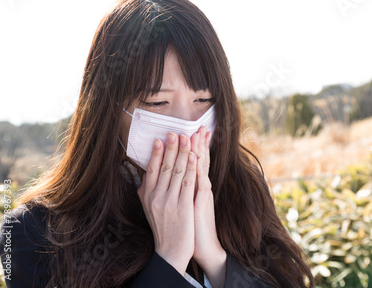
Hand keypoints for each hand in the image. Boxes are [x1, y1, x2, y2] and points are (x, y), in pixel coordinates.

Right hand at [137, 133, 196, 275]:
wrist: (170, 251)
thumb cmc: (162, 228)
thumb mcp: (148, 209)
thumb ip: (146, 191)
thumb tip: (145, 173)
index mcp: (147, 196)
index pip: (151, 170)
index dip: (156, 153)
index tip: (160, 138)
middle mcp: (156, 197)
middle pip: (164, 167)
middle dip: (171, 148)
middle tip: (175, 132)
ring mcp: (169, 202)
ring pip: (176, 172)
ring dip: (183, 153)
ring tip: (187, 138)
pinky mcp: (183, 207)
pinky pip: (187, 183)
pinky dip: (191, 168)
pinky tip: (195, 157)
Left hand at [190, 127, 226, 286]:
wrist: (202, 245)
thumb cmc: (190, 225)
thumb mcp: (183, 203)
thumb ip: (179, 189)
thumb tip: (169, 178)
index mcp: (194, 186)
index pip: (194, 162)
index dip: (193, 146)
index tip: (192, 131)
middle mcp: (200, 187)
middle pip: (200, 160)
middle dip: (198, 143)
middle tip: (199, 126)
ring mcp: (202, 193)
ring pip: (201, 167)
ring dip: (199, 150)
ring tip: (197, 135)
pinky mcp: (202, 202)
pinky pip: (201, 182)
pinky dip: (198, 169)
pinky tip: (195, 157)